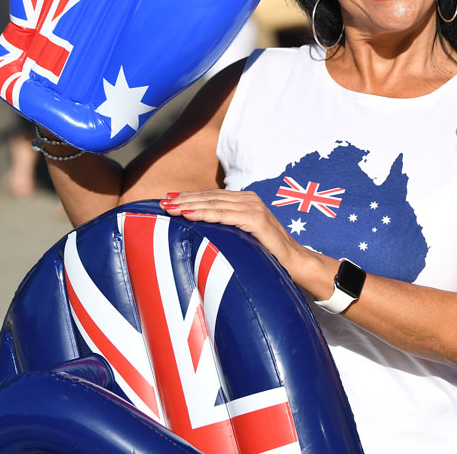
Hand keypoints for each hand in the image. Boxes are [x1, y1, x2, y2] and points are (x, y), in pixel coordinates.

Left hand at [160, 189, 309, 277]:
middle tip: (162, 203)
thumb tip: (204, 225)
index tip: (169, 198)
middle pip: (210, 196)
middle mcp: (250, 200)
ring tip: (169, 208)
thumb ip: (229, 225)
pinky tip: (188, 214)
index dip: (190, 196)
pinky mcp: (256, 220)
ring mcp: (254, 208)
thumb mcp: (245, 235)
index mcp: (247, 200)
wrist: (294, 262)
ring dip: (189, 205)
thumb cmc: (268, 252)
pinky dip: (204, 213)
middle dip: (185, 199)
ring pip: (214, 203)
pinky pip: (224, 215)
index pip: (212, 195)